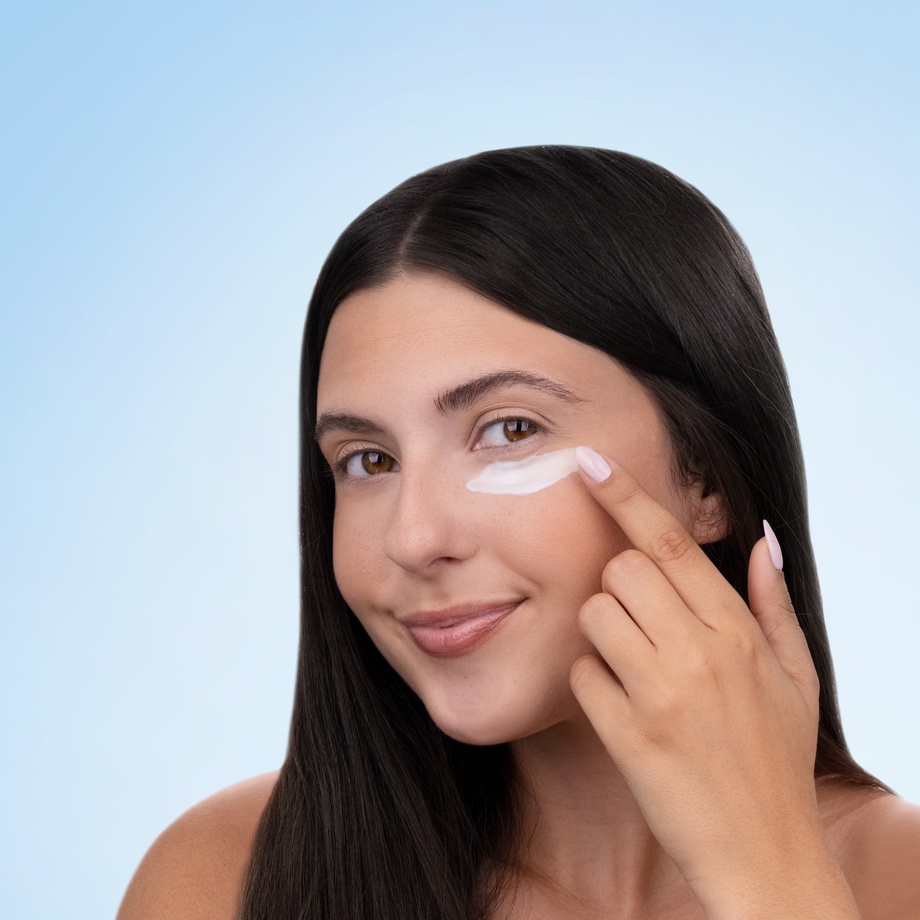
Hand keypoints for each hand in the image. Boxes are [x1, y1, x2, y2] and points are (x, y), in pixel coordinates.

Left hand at [568, 447, 857, 918]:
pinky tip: (621, 706)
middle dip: (619, 585)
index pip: (670, 543)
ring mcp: (663, 696)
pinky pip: (583, 676)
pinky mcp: (630, 738)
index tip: (589, 463)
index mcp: (739, 632)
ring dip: (602, 631)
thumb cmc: (777, 758)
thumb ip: (775, 603)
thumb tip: (763, 537)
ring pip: (595, 614)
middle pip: (621, 569)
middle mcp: (701, 654)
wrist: (765, 854)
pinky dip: (593, 683)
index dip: (625, 496)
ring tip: (632, 664)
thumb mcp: (797, 677)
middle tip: (641, 623)